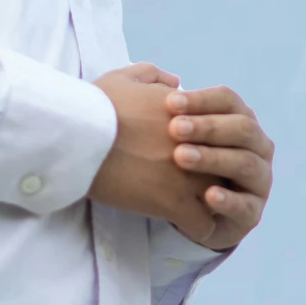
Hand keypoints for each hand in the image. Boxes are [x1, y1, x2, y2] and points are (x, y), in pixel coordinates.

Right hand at [87, 64, 216, 243]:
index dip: (207, 147)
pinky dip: (195, 228)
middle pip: (225, 165)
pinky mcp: (174, 203)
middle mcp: (197, 144)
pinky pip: (203, 225)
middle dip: (214, 175)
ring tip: (192, 209)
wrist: (79, 137)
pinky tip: (181, 224)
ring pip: (219, 197)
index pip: (219, 134)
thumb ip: (155, 76)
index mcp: (190, 115)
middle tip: (197, 186)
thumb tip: (176, 82)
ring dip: (208, 204)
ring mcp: (188, 174)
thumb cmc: (96, 106)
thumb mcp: (126, 78)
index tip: (194, 156)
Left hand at [167, 85, 274, 250]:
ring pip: (245, 163)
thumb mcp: (180, 135)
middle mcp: (258, 146)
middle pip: (242, 128)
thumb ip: (174, 107)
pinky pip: (245, 205)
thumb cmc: (186, 165)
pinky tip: (207, 196)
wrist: (193, 214)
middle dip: (208, 127)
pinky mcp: (253, 213)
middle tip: (174, 129)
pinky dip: (228, 200)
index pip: (228, 100)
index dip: (201, 100)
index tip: (168, 103)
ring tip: (181, 158)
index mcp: (242, 120)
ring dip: (213, 158)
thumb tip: (168, 83)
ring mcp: (259, 179)